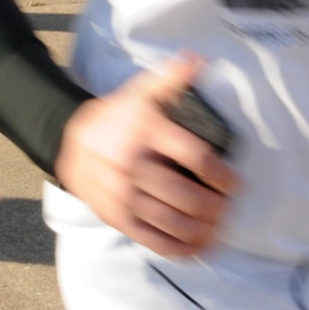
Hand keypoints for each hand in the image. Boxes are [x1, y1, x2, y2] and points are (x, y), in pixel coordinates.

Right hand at [54, 56, 237, 257]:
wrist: (72, 143)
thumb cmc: (119, 117)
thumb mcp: (142, 92)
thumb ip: (172, 79)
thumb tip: (200, 60)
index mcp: (148, 132)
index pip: (197, 158)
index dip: (223, 176)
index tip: (236, 185)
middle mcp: (134, 165)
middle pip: (188, 197)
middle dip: (217, 209)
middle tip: (230, 209)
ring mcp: (124, 195)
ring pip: (173, 222)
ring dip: (204, 232)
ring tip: (220, 230)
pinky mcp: (117, 217)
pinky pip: (153, 239)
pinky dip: (180, 249)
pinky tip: (199, 249)